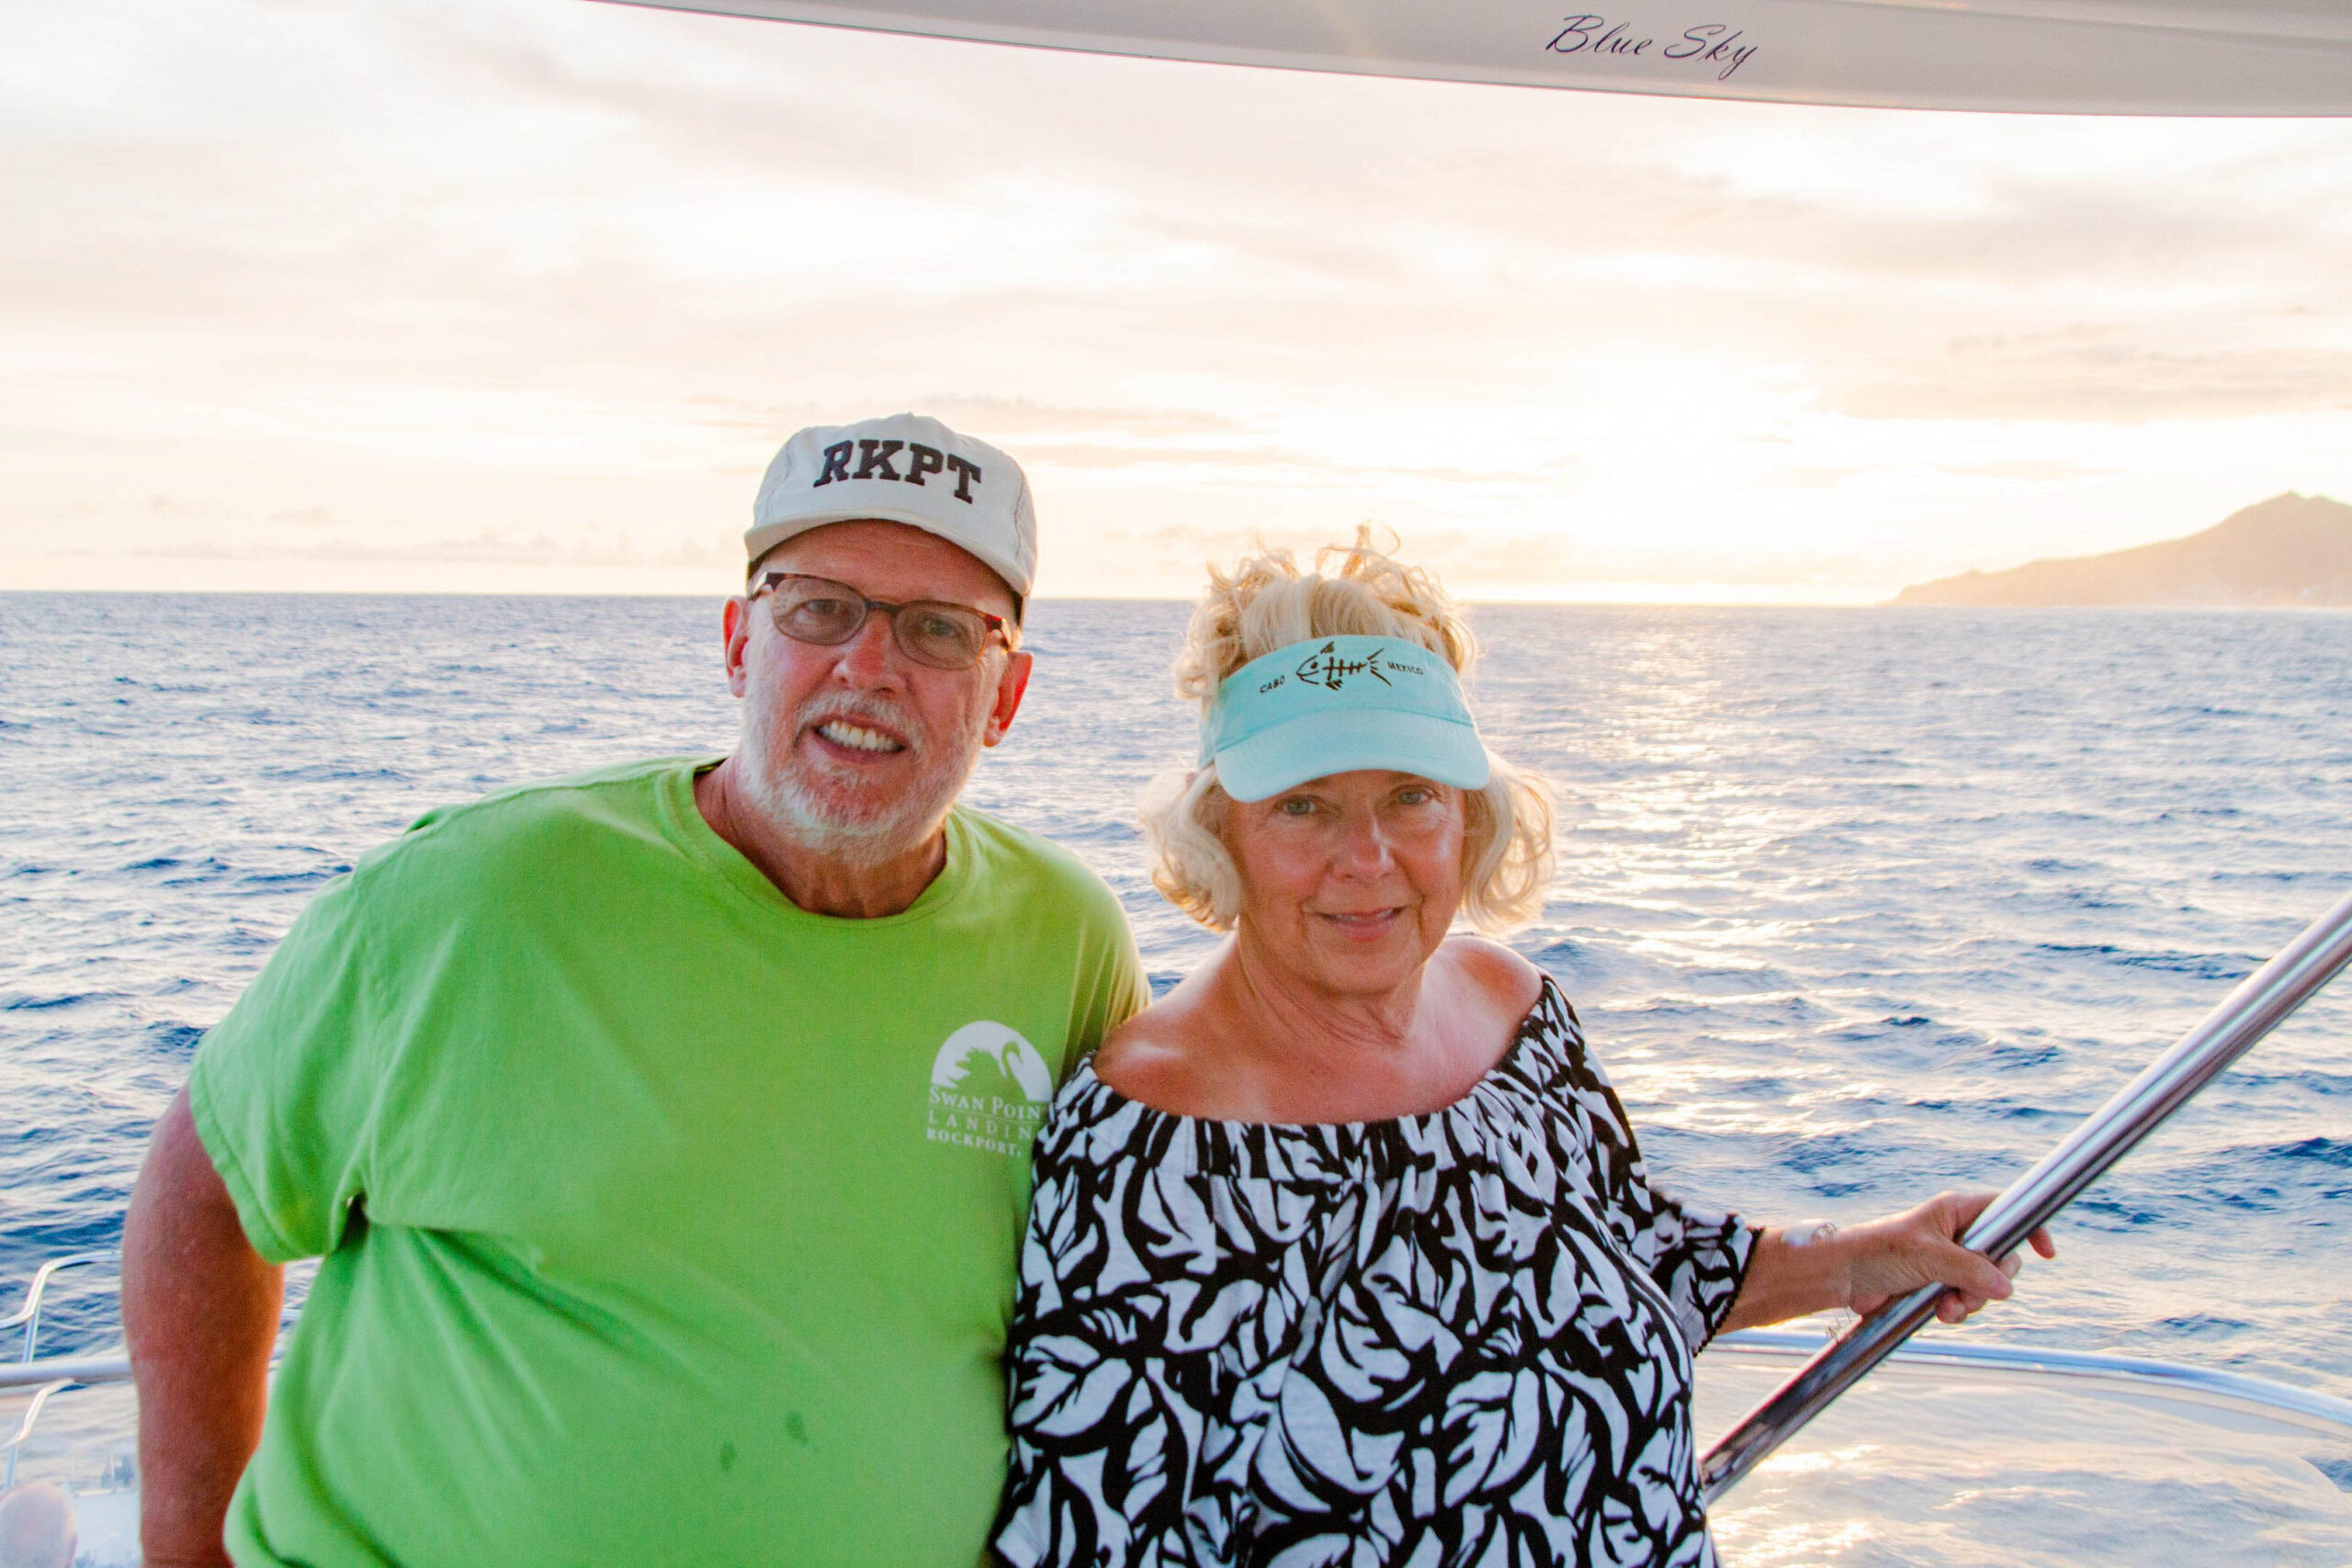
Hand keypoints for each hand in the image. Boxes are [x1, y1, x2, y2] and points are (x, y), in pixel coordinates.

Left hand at [1843, 1190, 2056, 1323]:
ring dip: (1972, 1300)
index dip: (2028, 1228)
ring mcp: (1949, 1261)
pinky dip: (1959, 1309)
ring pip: (1986, 1284)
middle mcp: (1957, 1234)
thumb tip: (2006, 1287)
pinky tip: (1940, 1313)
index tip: (2046, 1252)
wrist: (1845, 1279)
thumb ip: (1969, 1268)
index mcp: (1955, 1211)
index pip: (2004, 1211)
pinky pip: (1967, 1300)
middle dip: (1992, 1280)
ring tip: (1946, 1305)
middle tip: (1971, 1289)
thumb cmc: (1878, 1251)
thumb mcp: (1928, 1255)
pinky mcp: (1939, 1285)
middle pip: (2002, 1256)